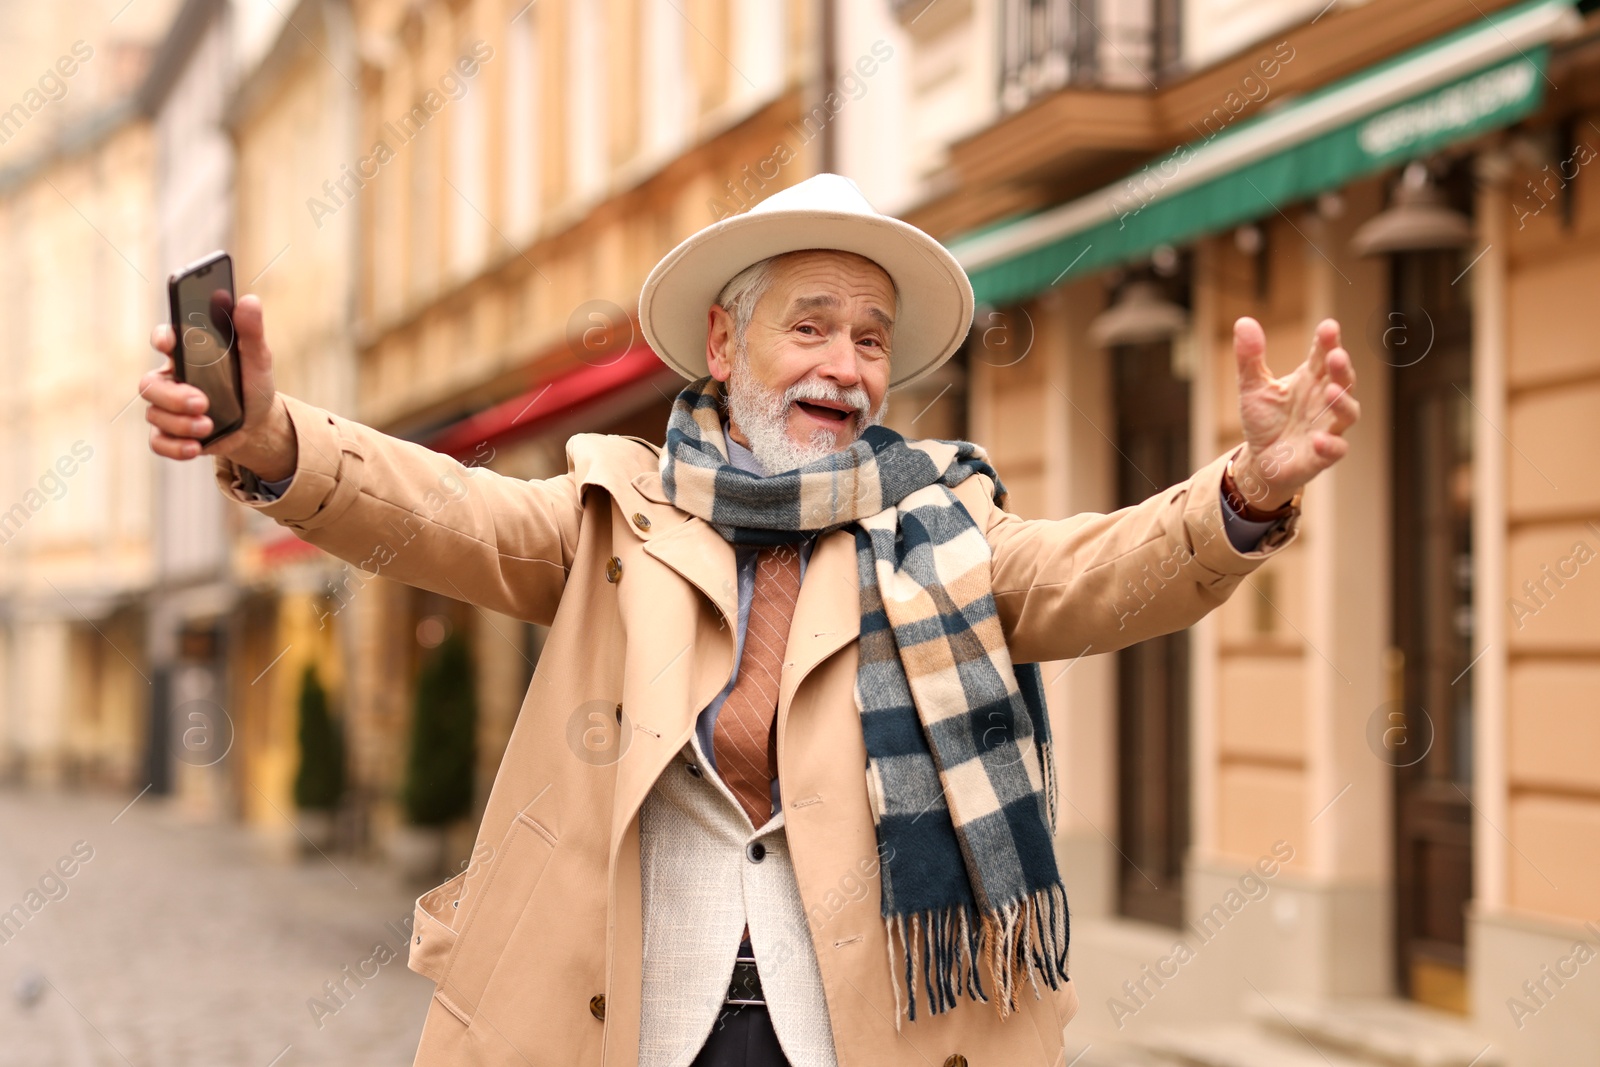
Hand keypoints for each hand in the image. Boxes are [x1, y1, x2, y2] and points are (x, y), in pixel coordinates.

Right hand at [141, 294, 297, 480]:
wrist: (259, 423)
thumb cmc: (252, 384)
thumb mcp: (257, 359)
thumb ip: (251, 332)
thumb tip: (249, 301)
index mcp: (186, 354)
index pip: (164, 340)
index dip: (161, 339)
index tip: (169, 344)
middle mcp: (171, 378)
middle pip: (150, 384)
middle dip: (173, 396)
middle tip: (202, 402)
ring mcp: (168, 408)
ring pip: (154, 414)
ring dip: (181, 423)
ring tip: (209, 426)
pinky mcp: (172, 433)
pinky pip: (159, 441)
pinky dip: (175, 447)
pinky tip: (196, 447)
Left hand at [1231, 316, 1359, 508]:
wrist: (1261, 461)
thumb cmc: (1265, 421)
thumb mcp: (1252, 387)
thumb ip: (1250, 357)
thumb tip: (1243, 321)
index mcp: (1312, 379)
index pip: (1324, 356)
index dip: (1328, 342)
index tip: (1328, 326)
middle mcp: (1326, 400)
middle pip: (1342, 380)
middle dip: (1341, 368)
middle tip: (1335, 355)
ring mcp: (1328, 427)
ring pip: (1347, 413)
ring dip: (1342, 402)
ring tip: (1330, 391)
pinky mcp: (1323, 455)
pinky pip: (1335, 450)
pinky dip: (1329, 444)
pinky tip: (1318, 439)